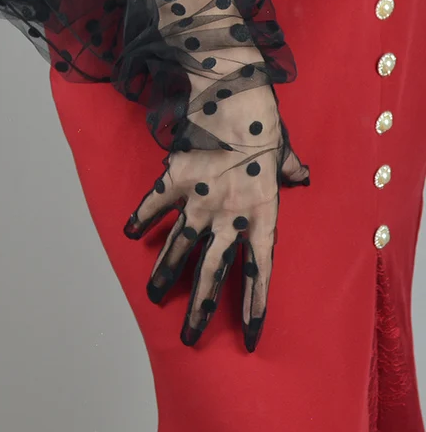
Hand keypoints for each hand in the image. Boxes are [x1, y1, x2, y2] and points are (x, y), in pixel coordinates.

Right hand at [123, 82, 308, 351]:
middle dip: (200, 308)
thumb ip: (291, 170)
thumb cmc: (263, 123)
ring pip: (179, 247)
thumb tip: (301, 175)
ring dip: (165, 274)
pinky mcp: (174, 178)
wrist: (233, 95)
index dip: (253, 306)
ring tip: (153, 296)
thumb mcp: (283, 152)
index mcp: (261, 213)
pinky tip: (131, 232)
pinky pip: (155, 204)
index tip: (248, 336)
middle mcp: (228, 215)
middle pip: (213, 272)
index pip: (259, 271)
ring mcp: (198, 199)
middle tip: (189, 336)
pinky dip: (143, 217)